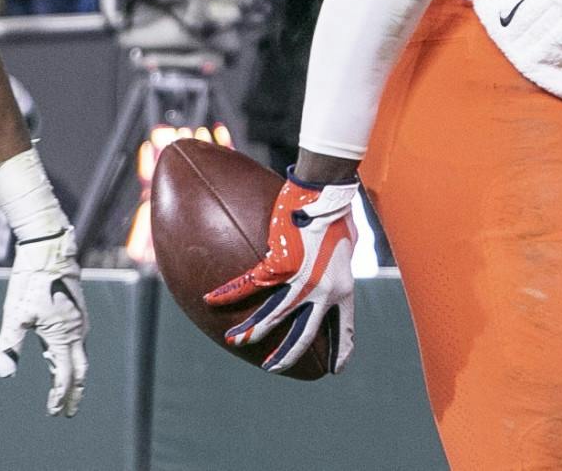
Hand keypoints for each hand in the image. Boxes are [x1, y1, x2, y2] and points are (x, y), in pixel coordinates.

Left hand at [0, 228, 87, 416]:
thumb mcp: (15, 315)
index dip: (59, 397)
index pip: (65, 377)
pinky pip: (79, 341)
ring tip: (62, 388)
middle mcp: (78, 331)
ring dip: (73, 374)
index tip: (52, 412)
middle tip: (67, 411)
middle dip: (74, 392)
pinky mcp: (77, 310)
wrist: (48, 248)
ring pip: (81, 355)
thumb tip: (3, 374)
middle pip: (81, 370)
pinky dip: (72, 357)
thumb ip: (9, 346)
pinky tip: (59, 355)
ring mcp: (80, 320)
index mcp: (64, 336)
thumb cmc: (30, 281)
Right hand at [203, 169, 357, 373]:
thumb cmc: (338, 208)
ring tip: (235, 341)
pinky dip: (230, 291)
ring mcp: (302, 280)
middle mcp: (323, 291)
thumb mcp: (349, 240)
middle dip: (287, 355)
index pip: (344, 327)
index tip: (335, 369)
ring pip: (274, 315)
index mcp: (343, 289)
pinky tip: (212, 299)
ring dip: (252, 330)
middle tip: (273, 368)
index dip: (341, 350)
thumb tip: (336, 254)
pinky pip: (250, 283)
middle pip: (304, 333)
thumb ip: (339, 256)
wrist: (326, 193)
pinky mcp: (281, 263)